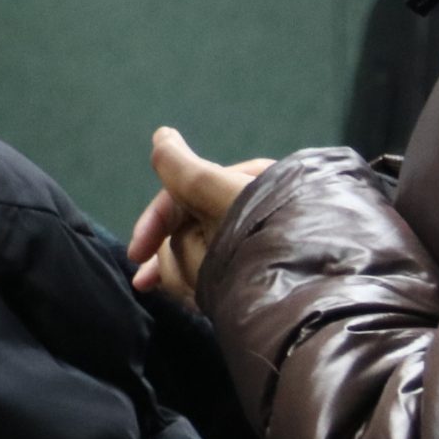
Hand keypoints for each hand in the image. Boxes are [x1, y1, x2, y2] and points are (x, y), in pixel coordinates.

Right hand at [127, 128, 271, 305]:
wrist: (302, 287)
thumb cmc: (255, 231)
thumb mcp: (214, 191)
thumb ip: (181, 168)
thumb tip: (161, 135)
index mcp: (246, 183)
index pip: (186, 195)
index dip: (155, 223)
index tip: (136, 255)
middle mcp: (249, 211)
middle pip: (189, 231)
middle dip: (169, 257)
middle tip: (146, 283)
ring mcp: (252, 246)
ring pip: (197, 258)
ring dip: (184, 276)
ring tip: (192, 295)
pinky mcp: (257, 277)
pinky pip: (215, 280)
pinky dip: (201, 289)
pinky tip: (197, 303)